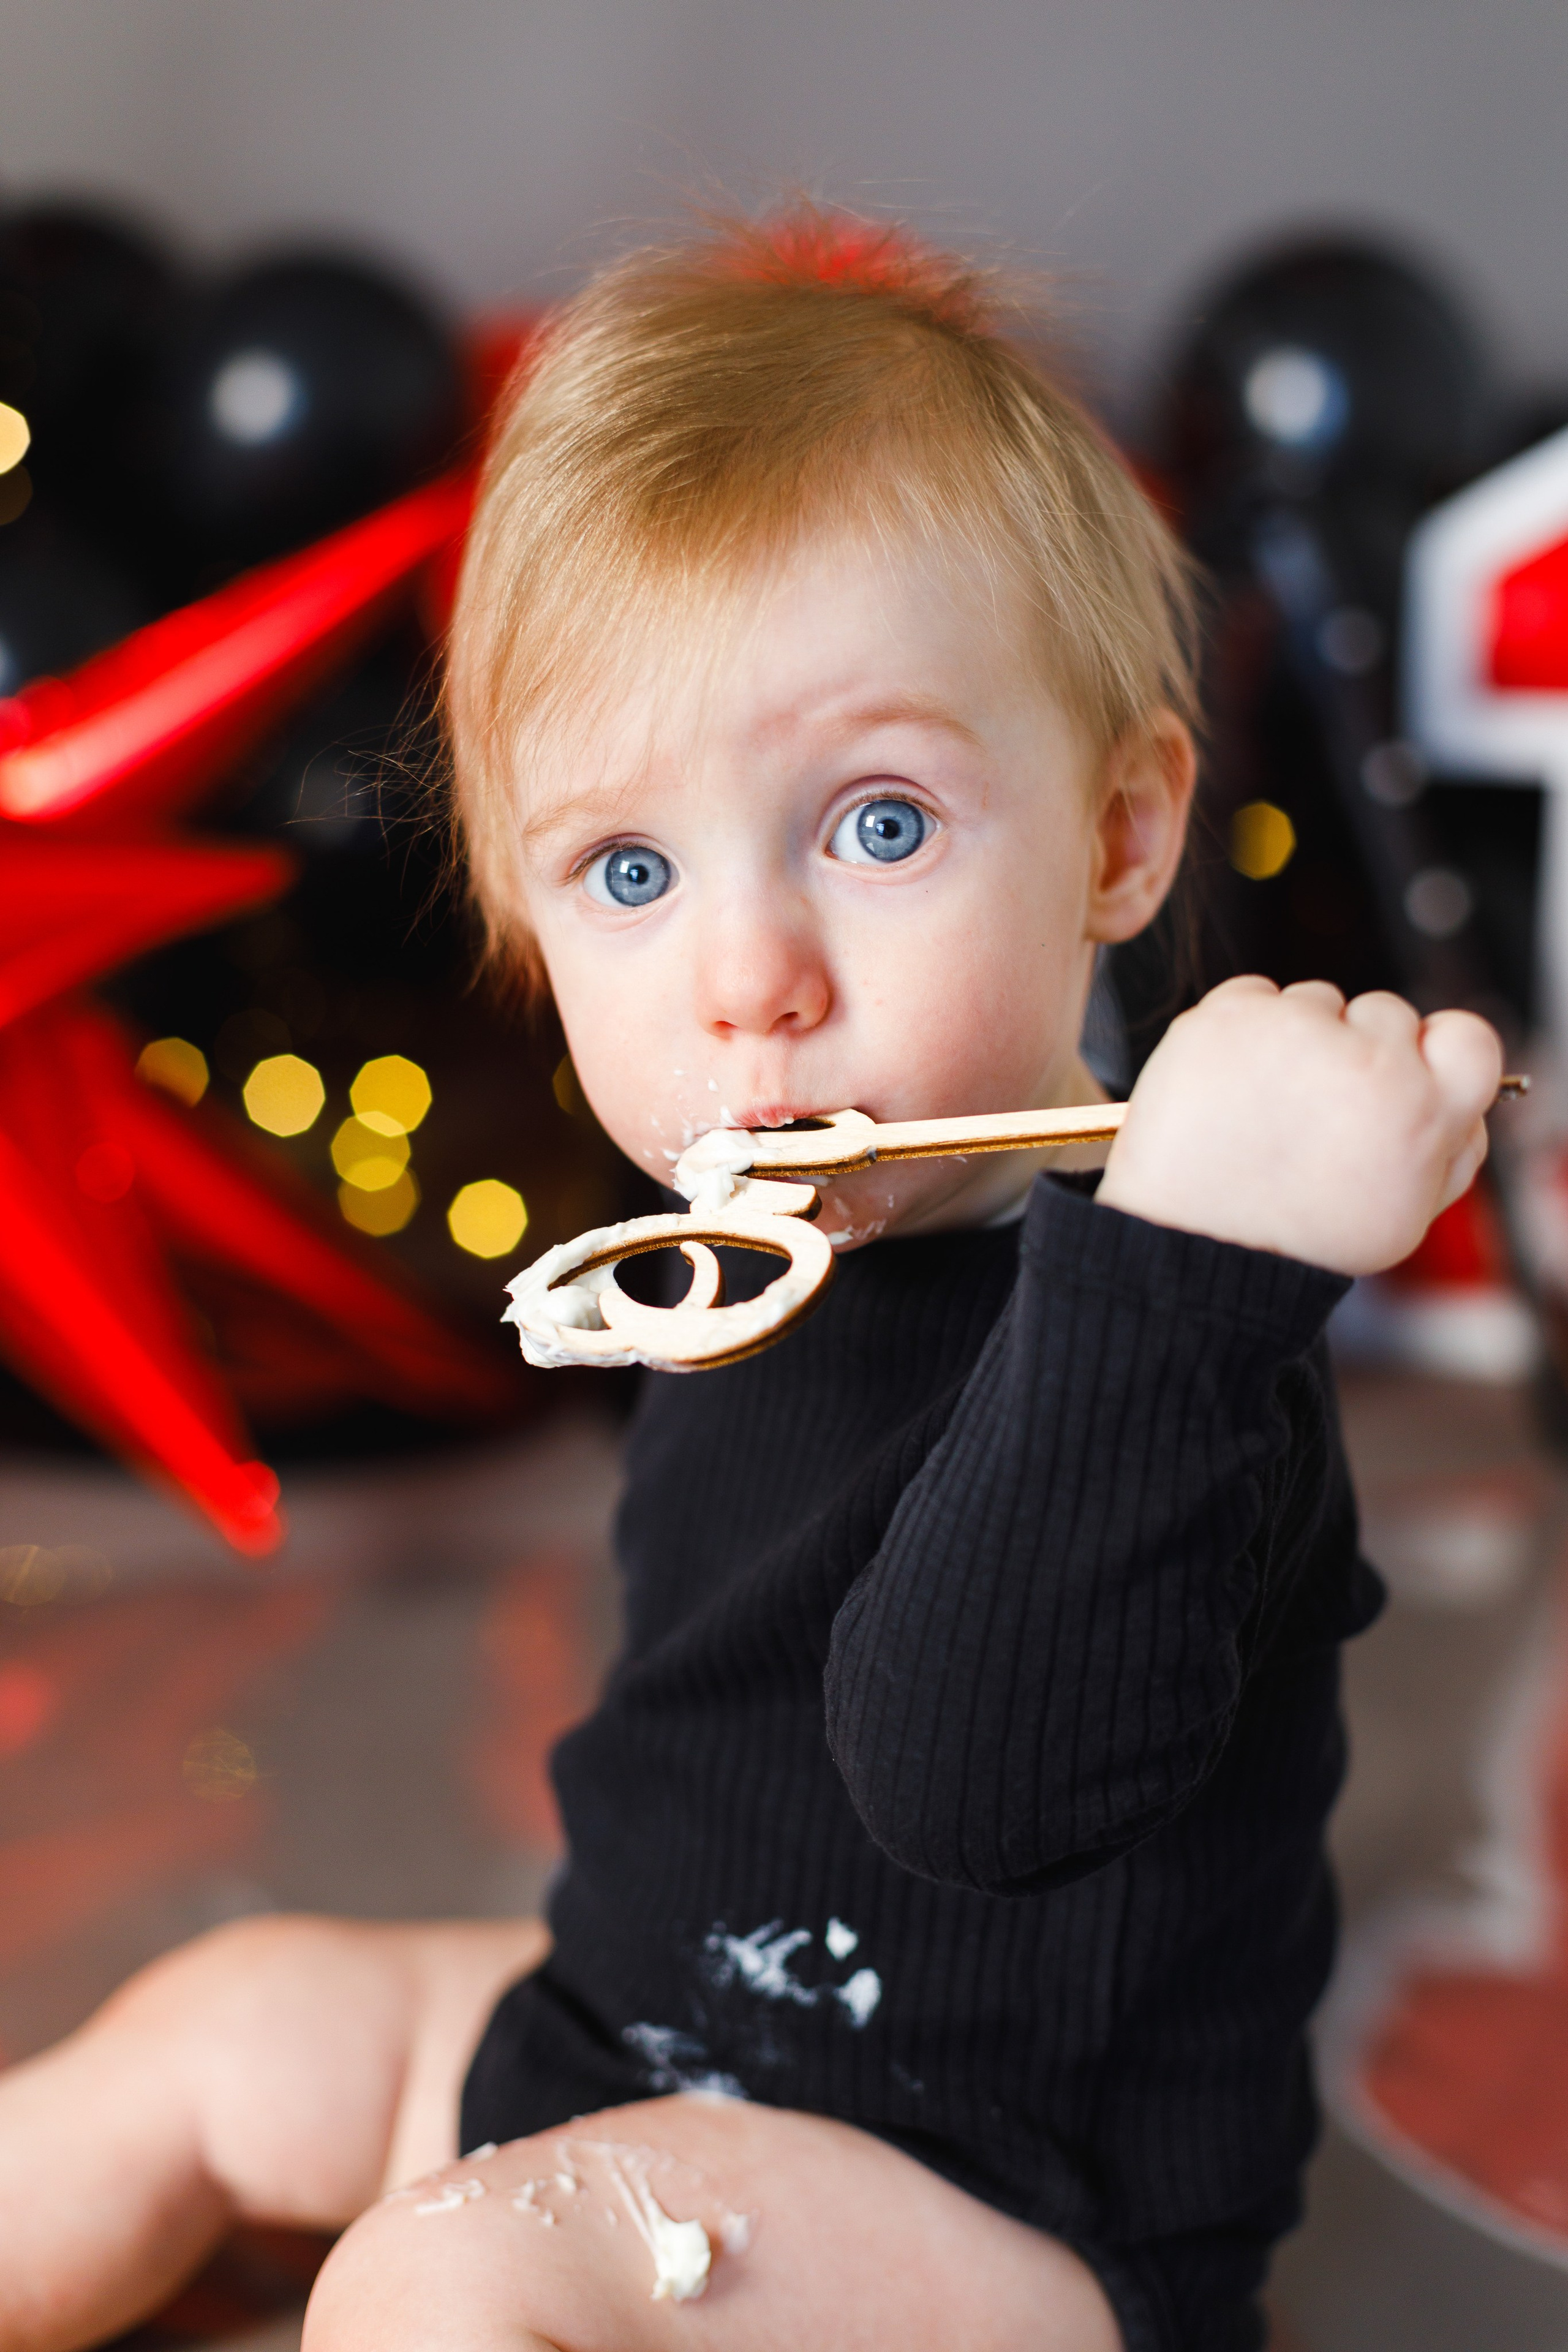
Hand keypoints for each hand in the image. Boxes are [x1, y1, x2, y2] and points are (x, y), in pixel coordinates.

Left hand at [1096, 977, 1503, 1275]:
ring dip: (1297, 1038)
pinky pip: (1254, 995)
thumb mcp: (1405, 1216)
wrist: (1196, 1246)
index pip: (1469, 1039)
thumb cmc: (1294, 1237)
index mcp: (1422, 1112)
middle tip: (1315, 1108)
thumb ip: (1447, 1150)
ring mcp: (1295, 1031)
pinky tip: (1232, 1083)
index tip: (1402, 1069)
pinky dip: (1244, 1028)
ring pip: (1315, 1001)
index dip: (1435, 1050)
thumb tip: (1461, 1103)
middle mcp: (1367, 1062)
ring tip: (1264, 1105)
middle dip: (1355, 1049)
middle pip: (1384, 1012)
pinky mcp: (1231, 1015)